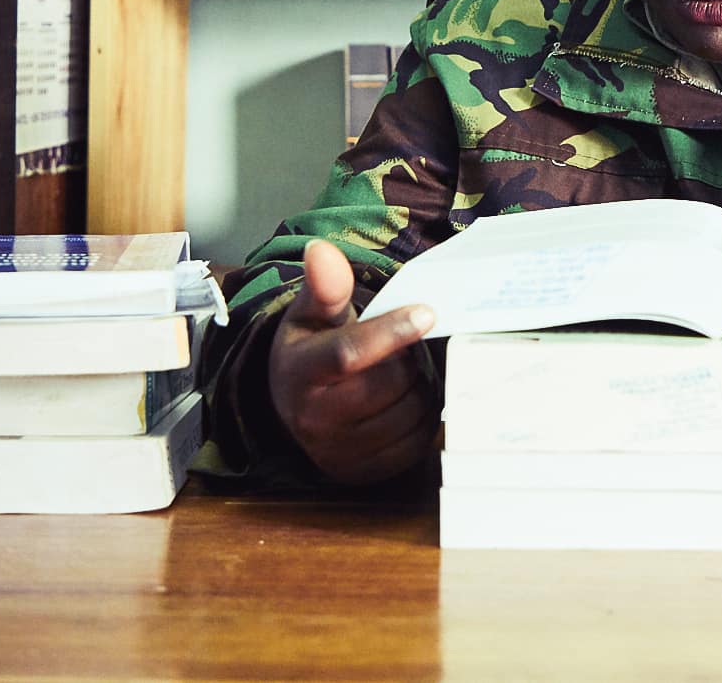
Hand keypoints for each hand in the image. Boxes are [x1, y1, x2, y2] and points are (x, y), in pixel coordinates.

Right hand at [267, 238, 438, 485]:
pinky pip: (418, 442)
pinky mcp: (367, 472)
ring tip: (404, 372)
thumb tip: (321, 250)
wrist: (295, 407)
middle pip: (390, 381)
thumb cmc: (311, 350)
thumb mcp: (312, 314)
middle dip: (408, 357)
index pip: (349, 353)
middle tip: (403, 346)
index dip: (392, 331)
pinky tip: (406, 400)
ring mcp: (341, 452)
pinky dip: (424, 417)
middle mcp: (314, 419)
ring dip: (421, 387)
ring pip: (411, 412)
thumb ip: (324, 284)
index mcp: (300, 372)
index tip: (427, 312)